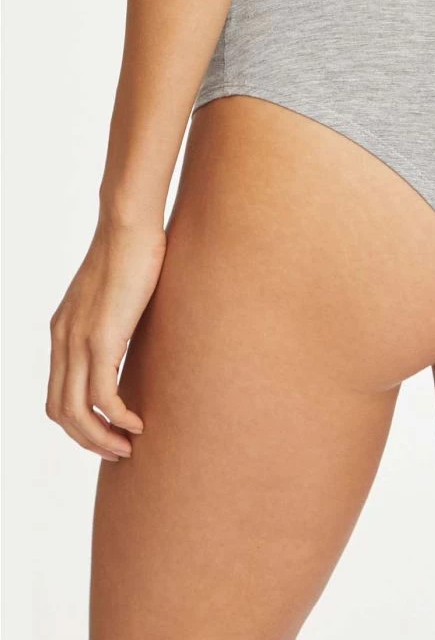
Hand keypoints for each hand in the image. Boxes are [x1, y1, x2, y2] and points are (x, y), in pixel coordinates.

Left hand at [47, 217, 166, 459]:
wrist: (128, 224)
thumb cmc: (131, 251)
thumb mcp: (115, 294)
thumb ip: (114, 319)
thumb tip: (134, 337)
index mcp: (62, 330)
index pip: (56, 394)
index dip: (79, 423)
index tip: (109, 433)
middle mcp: (62, 339)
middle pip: (59, 411)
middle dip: (88, 439)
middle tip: (119, 451)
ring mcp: (78, 339)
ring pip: (76, 410)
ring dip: (101, 437)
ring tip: (129, 445)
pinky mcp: (102, 336)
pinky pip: (101, 394)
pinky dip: (117, 417)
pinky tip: (138, 422)